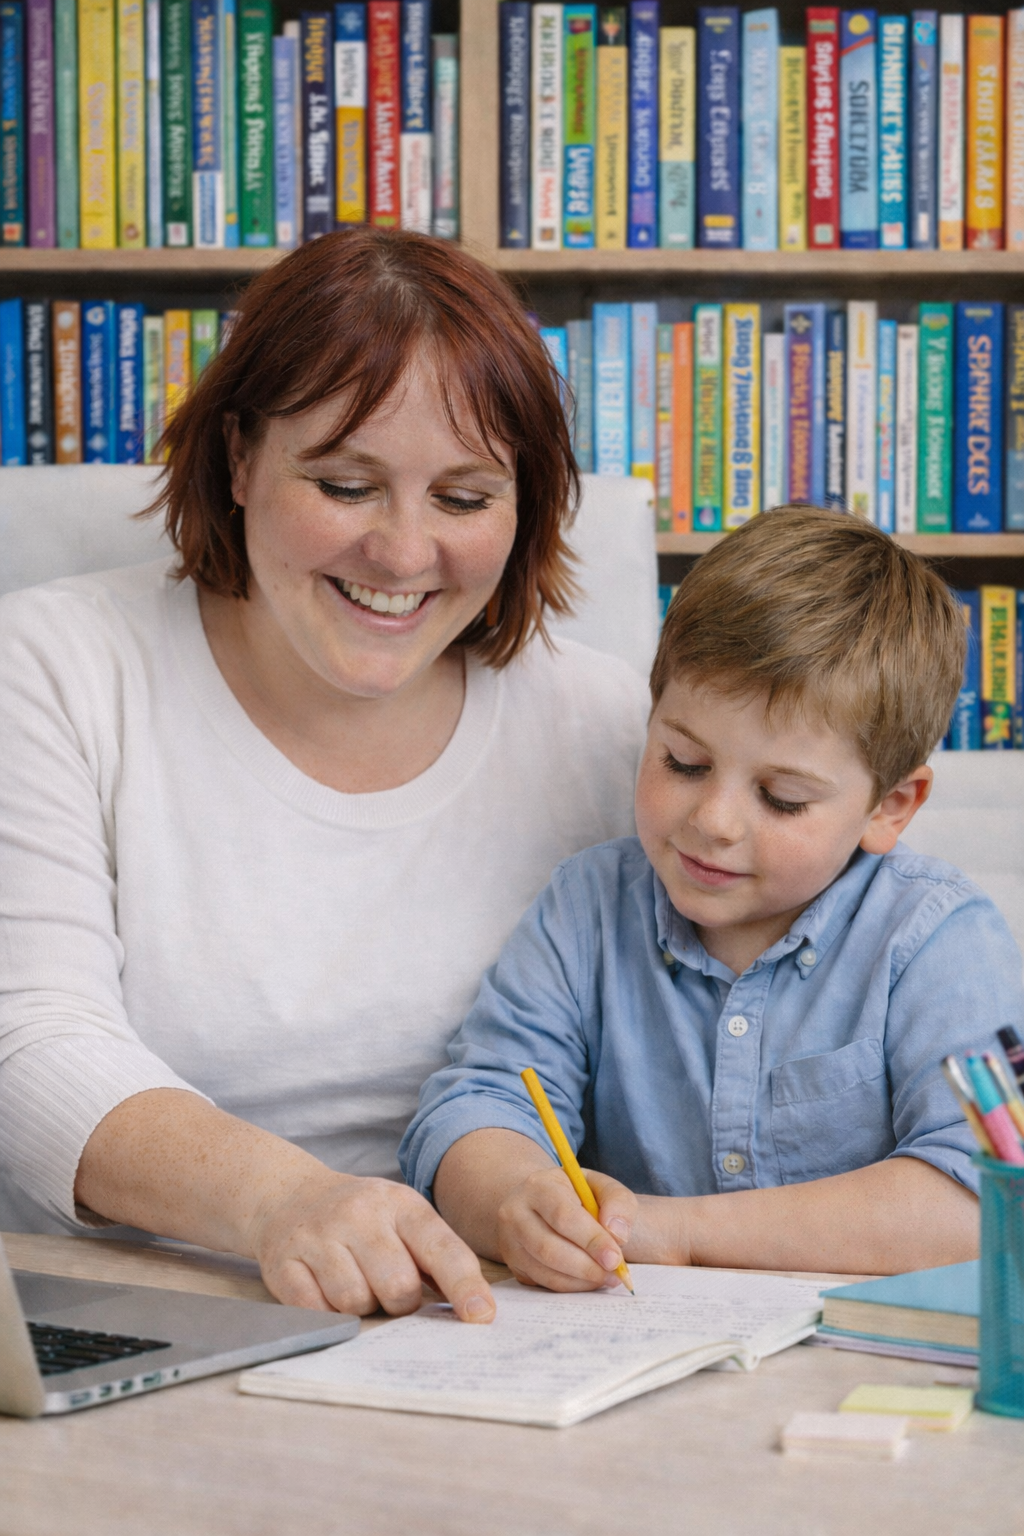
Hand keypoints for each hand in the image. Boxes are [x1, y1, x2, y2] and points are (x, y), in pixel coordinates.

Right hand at [250, 1165, 495, 1321]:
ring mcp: (318, 1237)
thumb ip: (437, 1256)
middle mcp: (359, 1214)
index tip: (480, 1315)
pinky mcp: (282, 1263)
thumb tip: (475, 1308)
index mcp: (400, 1204)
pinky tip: (325, 1290)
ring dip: (362, 1307)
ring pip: (355, 1302)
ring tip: (356, 1284)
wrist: (290, 1196)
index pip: (441, 1247)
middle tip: (391, 1290)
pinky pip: (316, 1311)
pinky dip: (327, 1313)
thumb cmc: (362, 1218)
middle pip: (398, 1286)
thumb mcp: (403, 1218)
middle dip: (401, 1303)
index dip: (464, 1285)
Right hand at [495, 1165, 638, 1291]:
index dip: (591, 1240)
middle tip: (615, 1274)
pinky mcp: (514, 1265)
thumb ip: (618, 1202)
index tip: (615, 1258)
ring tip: (608, 1277)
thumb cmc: (579, 1196)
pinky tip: (590, 1279)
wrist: (548, 1206)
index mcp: (538, 1185)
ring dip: (582, 1280)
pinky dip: (572, 1286)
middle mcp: (515, 1212)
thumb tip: (617, 1234)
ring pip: (546, 1270)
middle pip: (550, 1248)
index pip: (563, 1216)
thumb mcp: (602, 1187)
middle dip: (587, 1266)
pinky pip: (544, 1283)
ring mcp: (510, 1241)